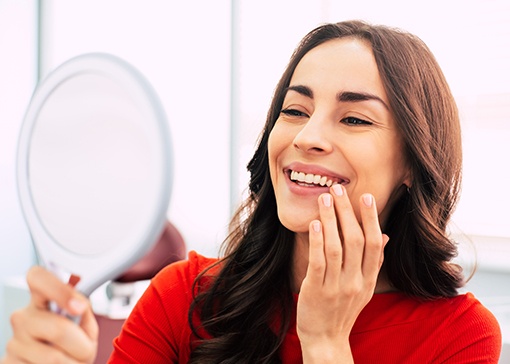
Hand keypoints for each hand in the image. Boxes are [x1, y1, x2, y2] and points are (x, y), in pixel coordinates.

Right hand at [3, 266, 97, 363]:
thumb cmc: (73, 346)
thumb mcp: (85, 326)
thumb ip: (84, 311)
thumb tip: (79, 305)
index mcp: (41, 299)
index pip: (38, 278)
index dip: (59, 290)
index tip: (78, 307)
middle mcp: (23, 317)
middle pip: (58, 329)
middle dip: (81, 345)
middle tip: (84, 350)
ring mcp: (13, 343)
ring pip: (53, 358)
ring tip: (70, 360)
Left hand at [296, 185, 388, 362]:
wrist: (326, 339)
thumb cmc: (343, 309)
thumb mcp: (364, 288)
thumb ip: (373, 262)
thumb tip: (384, 235)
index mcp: (368, 280)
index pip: (374, 244)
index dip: (371, 219)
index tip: (365, 197)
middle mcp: (355, 282)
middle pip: (356, 241)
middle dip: (347, 212)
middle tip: (338, 189)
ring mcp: (336, 287)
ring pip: (337, 248)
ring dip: (331, 220)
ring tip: (324, 199)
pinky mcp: (316, 291)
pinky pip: (318, 262)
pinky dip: (317, 241)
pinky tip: (315, 224)